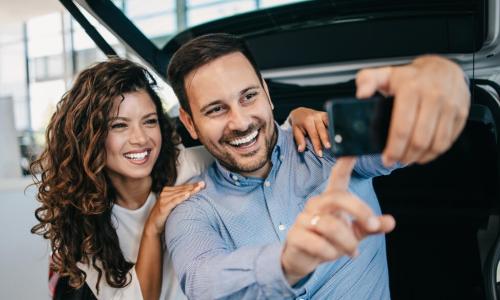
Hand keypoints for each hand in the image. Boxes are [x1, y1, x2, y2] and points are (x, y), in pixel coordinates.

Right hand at [144, 181, 204, 235]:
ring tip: (198, 188)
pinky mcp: (163, 206)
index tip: (202, 183)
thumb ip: (180, 198)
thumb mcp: (172, 204)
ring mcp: (163, 199)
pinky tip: (188, 195)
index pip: (183, 187)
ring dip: (190, 191)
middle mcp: (165, 193)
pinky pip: (174, 201)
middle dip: (193, 187)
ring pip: (179, 194)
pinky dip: (181, 198)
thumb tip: (193, 194)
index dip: (193, 185)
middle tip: (203, 184)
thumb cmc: (165, 214)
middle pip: (182, 189)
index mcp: (167, 191)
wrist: (153, 225)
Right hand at [280, 158, 394, 284]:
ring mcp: (303, 219)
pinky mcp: (295, 235)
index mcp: (331, 199)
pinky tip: (331, 255)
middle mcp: (316, 204)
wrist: (300, 258)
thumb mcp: (353, 233)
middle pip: (338, 197)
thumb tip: (391, 222)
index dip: (345, 164)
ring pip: (330, 225)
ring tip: (352, 251)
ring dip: (347, 241)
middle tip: (373, 226)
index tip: (353, 150)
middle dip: (360, 210)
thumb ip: (370, 227)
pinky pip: (318, 243)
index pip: (337, 177)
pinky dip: (330, 252)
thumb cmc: (327, 240)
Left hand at [289, 107, 330, 156]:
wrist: (300, 112)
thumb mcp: (295, 131)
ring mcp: (322, 114)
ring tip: (335, 142)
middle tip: (329, 148)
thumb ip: (299, 140)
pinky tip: (337, 135)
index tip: (320, 154)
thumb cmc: (298, 124)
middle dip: (325, 139)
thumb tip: (301, 150)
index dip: (317, 145)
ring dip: (332, 134)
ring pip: (329, 124)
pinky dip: (334, 128)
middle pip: (322, 130)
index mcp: (307, 121)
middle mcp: (315, 116)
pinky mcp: (326, 114)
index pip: (314, 135)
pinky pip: (331, 121)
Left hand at [356, 55, 469, 165]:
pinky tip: (423, 153)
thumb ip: (367, 81)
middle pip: (419, 140)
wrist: (443, 67)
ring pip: (436, 144)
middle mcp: (433, 97)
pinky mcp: (461, 114)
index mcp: (411, 89)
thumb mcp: (385, 74)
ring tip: (408, 159)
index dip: (394, 148)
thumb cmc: (411, 76)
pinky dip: (435, 152)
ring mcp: (450, 106)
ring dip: (420, 157)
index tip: (386, 158)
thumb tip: (361, 94)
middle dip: (405, 156)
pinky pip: (448, 141)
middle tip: (396, 161)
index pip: (402, 128)